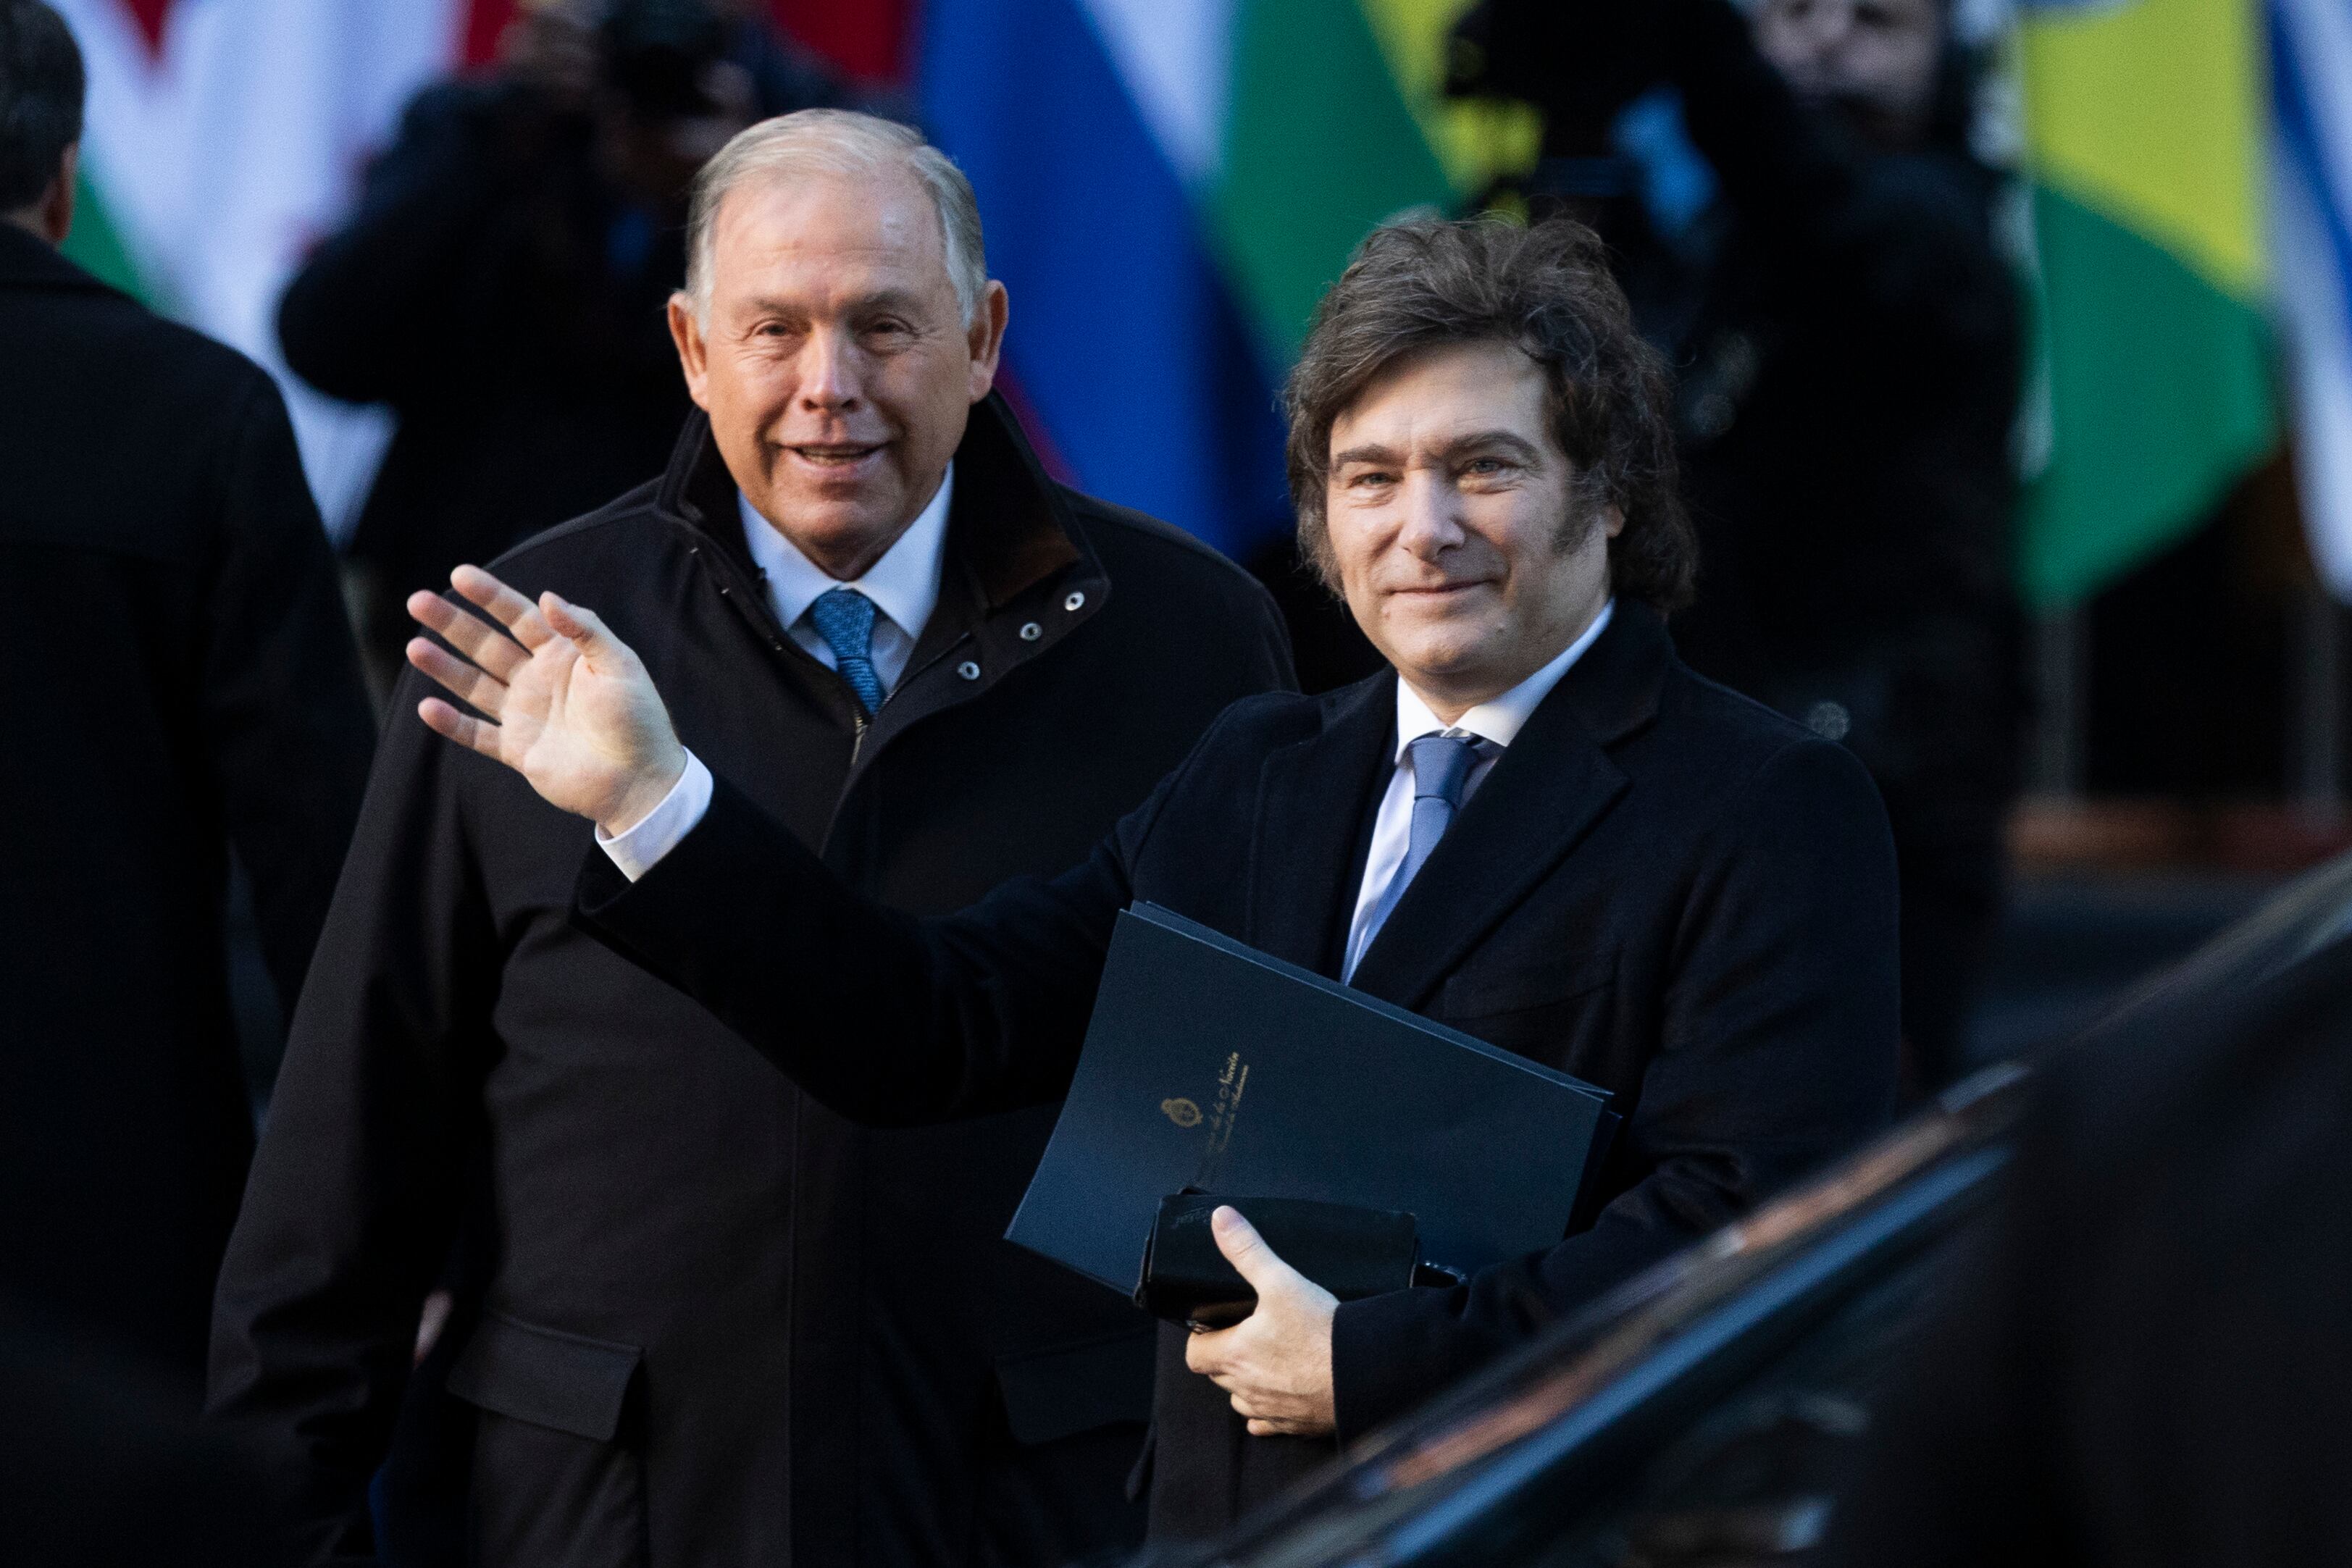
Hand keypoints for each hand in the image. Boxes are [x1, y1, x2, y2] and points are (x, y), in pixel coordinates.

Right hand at [406, 565, 685, 835]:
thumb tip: (546, 597)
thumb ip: (585, 629)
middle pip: (487, 645)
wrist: (640, 781)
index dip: (490, 595)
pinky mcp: (519, 750)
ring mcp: (526, 714)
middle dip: (453, 623)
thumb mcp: (620, 665)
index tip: (458, 575)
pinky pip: (478, 734)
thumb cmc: (638, 720)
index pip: (519, 617)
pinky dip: (453, 724)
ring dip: (445, 667)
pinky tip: (428, 707)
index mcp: (563, 655)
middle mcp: (539, 680)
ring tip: (415, 647)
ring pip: (475, 685)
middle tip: (418, 601)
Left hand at [1183, 1207, 1339, 1437]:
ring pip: (1242, 1401)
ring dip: (1246, 1384)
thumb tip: (1220, 1219)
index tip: (1217, 1325)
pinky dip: (1270, 1410)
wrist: (1364, 1374)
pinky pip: (1269, 1424)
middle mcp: (1246, 1389)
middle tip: (1247, 1334)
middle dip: (1226, 1357)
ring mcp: (1270, 1411)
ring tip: (1267, 1360)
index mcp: (1234, 1356)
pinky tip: (1284, 1392)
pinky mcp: (1295, 1425)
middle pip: (1218, 1376)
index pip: (1195, 1355)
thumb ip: (1248, 1250)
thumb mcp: (1281, 1280)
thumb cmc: (1320, 1332)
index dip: (1201, 1339)